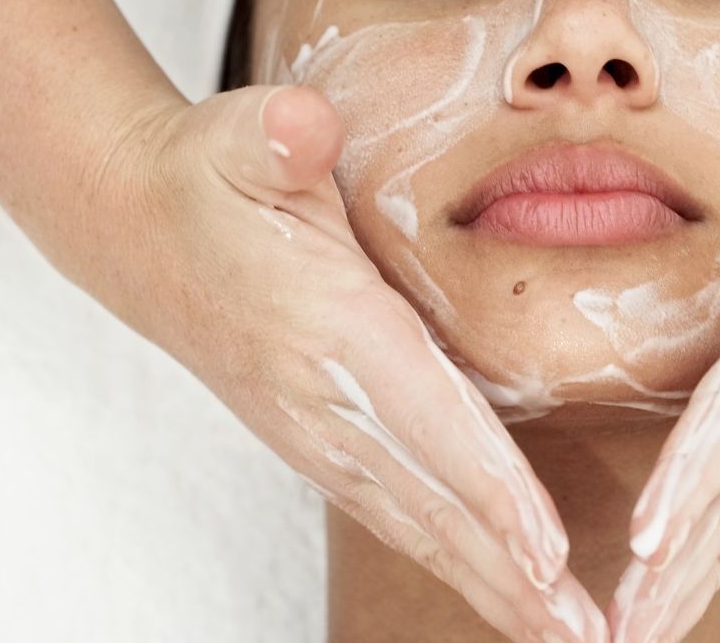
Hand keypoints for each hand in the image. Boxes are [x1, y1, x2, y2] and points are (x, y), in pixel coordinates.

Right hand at [89, 85, 608, 642]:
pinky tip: (505, 592)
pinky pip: (398, 513)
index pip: (422, 414)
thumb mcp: (241, 134)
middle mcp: (323, 398)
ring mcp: (317, 432)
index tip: (544, 547)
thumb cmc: (208, 176)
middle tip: (584, 636)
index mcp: (326, 325)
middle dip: (510, 573)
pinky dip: (456, 560)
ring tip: (564, 638)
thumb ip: (277, 135)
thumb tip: (300, 128)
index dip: (486, 482)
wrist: (135, 226)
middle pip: (431, 500)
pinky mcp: (318, 441)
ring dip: (493, 585)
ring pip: (418, 524)